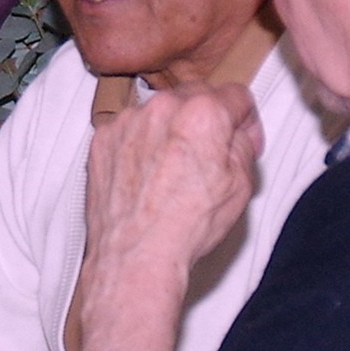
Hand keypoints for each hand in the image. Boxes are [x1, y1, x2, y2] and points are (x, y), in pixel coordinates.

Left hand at [70, 85, 264, 350]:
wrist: (137, 255)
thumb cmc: (188, 226)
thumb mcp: (241, 185)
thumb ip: (243, 144)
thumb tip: (237, 132)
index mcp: (203, 113)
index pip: (236, 96)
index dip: (247, 120)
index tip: (243, 139)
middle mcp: (162, 107)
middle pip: (196, 97)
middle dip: (208, 119)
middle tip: (211, 153)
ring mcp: (128, 122)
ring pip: (160, 111)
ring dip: (171, 129)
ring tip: (173, 170)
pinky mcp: (103, 139)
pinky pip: (131, 129)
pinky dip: (140, 144)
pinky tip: (148, 175)